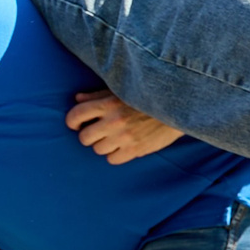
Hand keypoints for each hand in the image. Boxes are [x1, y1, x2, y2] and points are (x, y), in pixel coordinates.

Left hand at [65, 90, 181, 163]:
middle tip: (96, 133)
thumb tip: (77, 99)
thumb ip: (98, 95)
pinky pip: (112, 160)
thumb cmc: (146, 96)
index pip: (76, 115)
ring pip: (97, 150)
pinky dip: (115, 155)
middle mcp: (113, 120)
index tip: (76, 124)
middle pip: (84, 137)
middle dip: (87, 136)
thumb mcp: (121, 90)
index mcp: (108, 102)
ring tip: (113, 139)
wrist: (177, 106)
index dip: (72, 122)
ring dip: (102, 145)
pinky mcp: (135, 149)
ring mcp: (124, 136)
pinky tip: (122, 147)